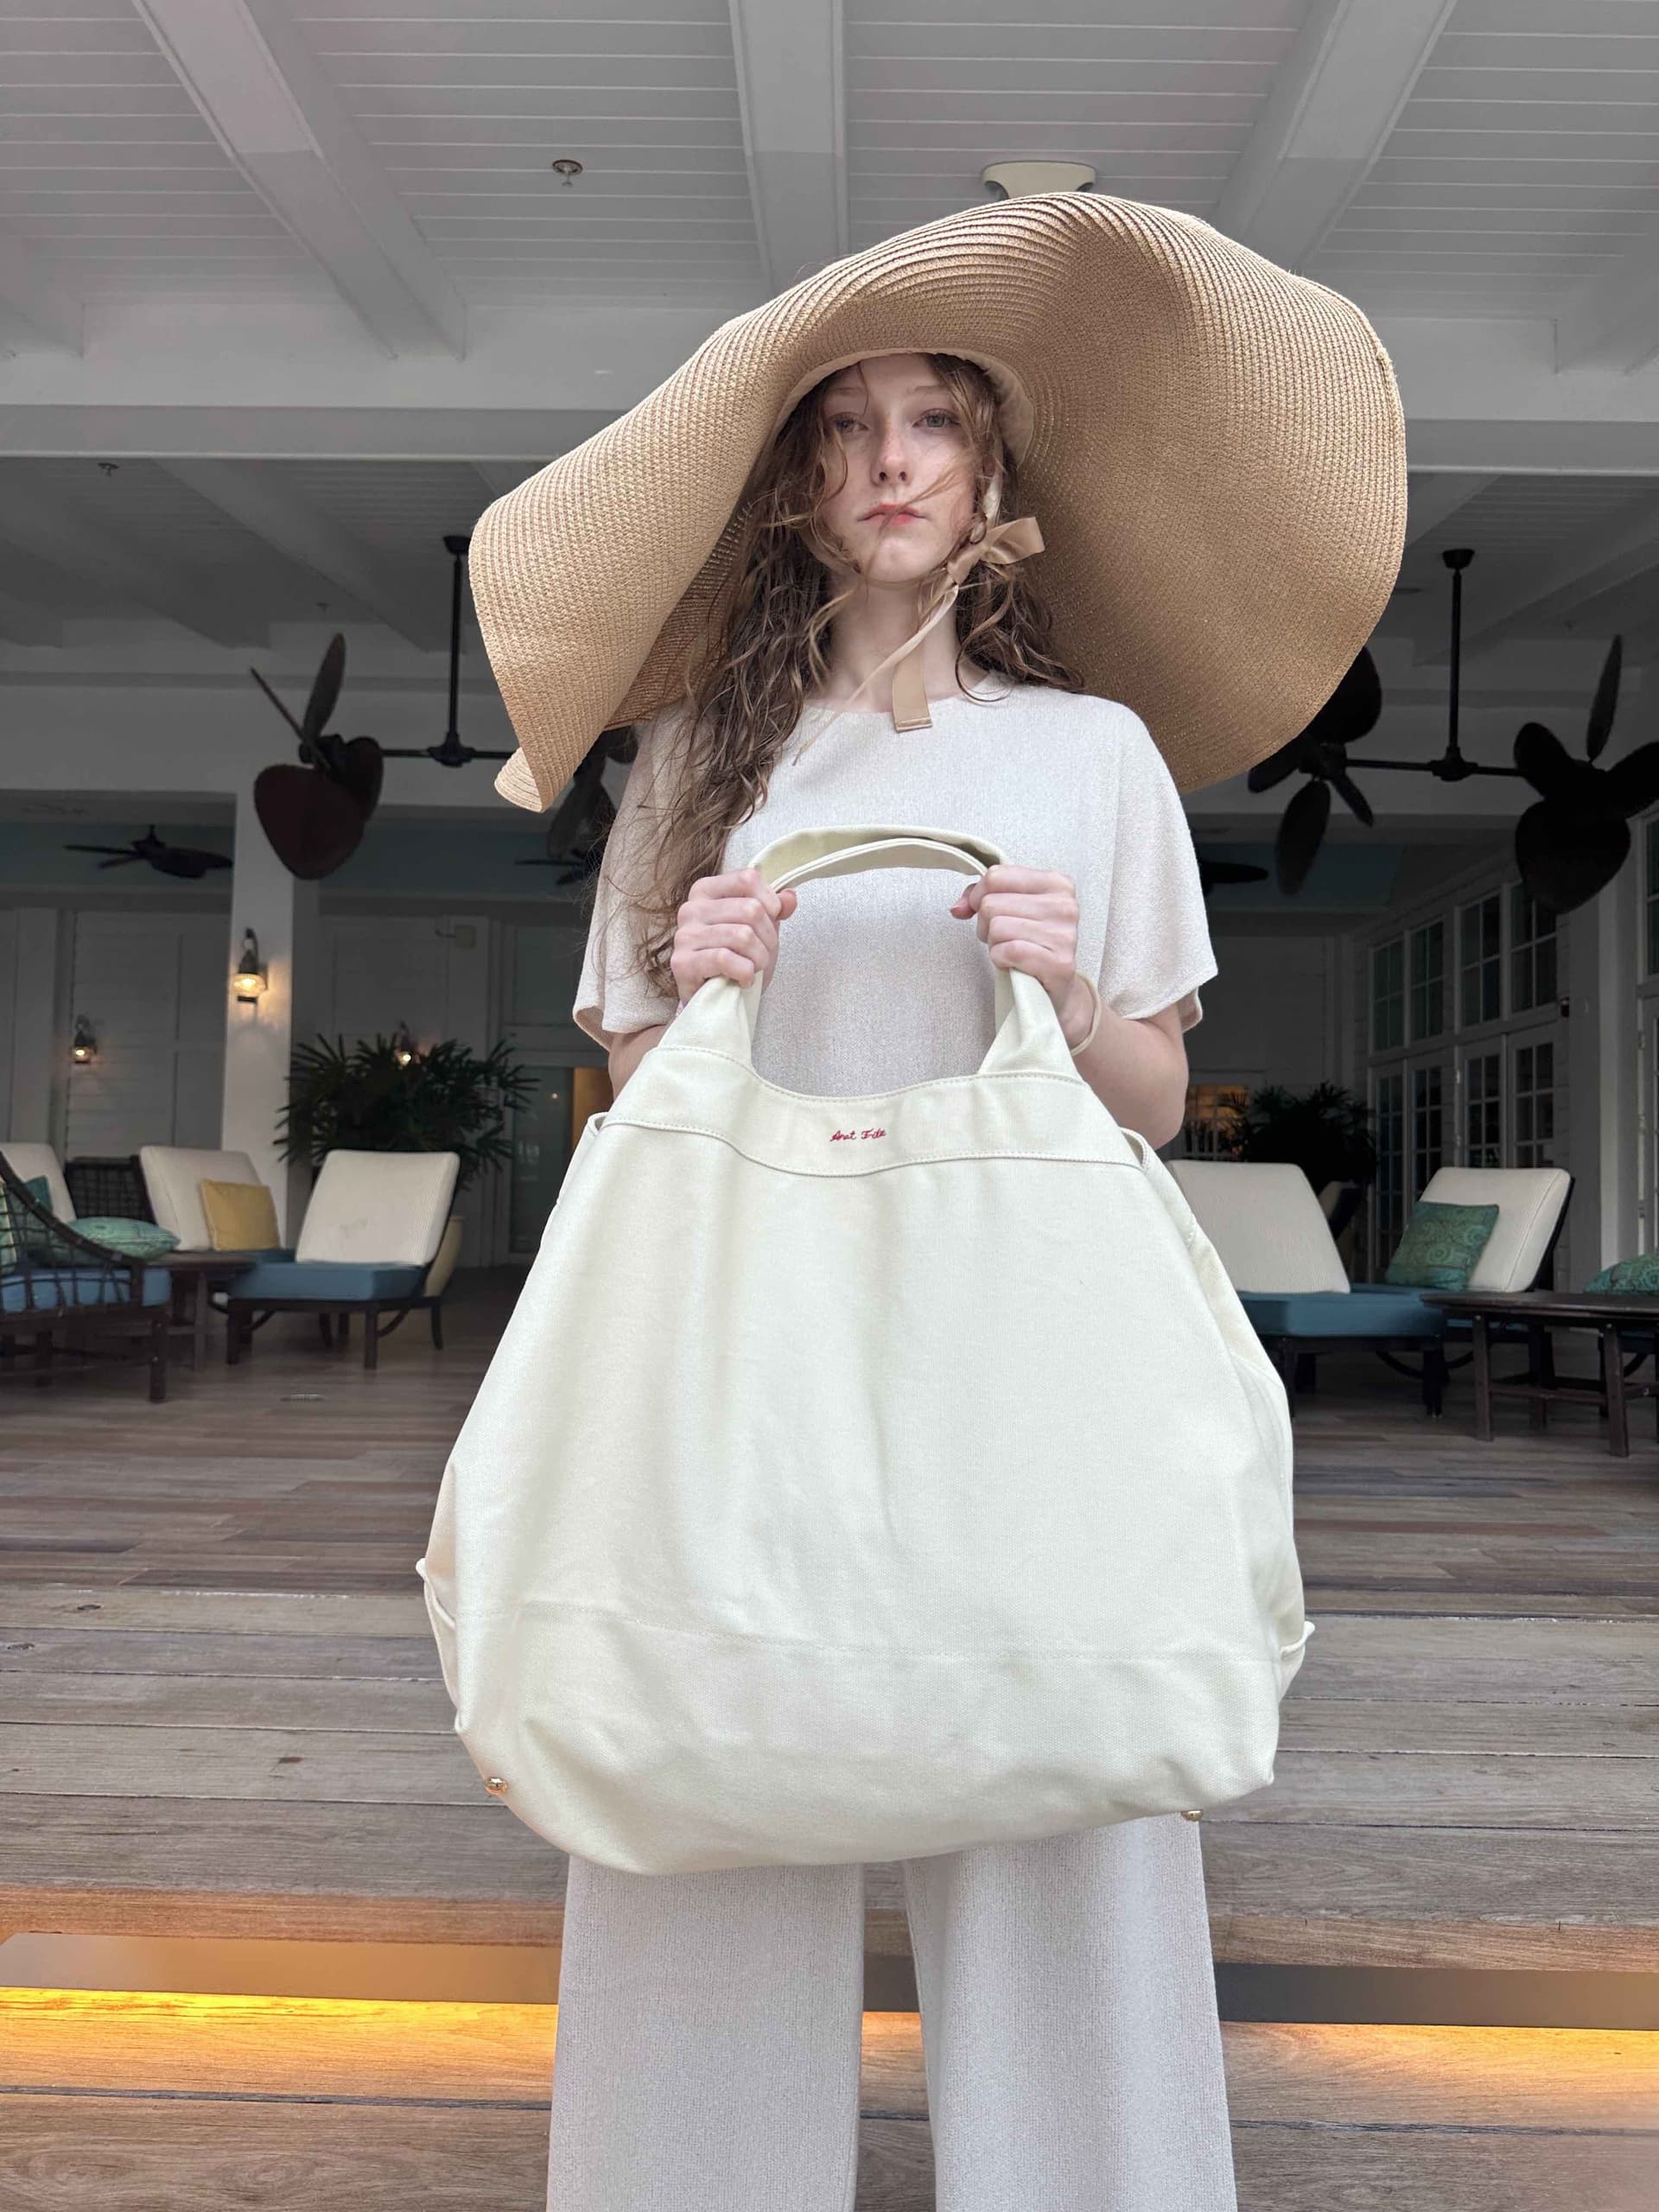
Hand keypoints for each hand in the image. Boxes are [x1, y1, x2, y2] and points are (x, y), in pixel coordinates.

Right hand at [670, 866, 797, 1000]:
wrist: (717, 1000)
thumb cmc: (736, 960)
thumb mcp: (761, 929)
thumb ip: (774, 909)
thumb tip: (790, 897)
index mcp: (706, 890)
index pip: (748, 879)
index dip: (771, 903)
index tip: (770, 923)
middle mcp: (691, 908)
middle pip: (750, 909)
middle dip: (768, 937)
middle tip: (762, 954)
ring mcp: (684, 935)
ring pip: (742, 935)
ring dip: (759, 958)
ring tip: (753, 968)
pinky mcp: (682, 962)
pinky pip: (724, 958)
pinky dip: (744, 972)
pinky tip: (743, 979)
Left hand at [949, 863, 1094, 1044]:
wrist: (1053, 988)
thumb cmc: (1030, 944)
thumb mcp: (1009, 909)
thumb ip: (980, 896)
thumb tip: (958, 908)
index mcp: (1056, 883)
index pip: (997, 876)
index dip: (979, 897)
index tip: (988, 914)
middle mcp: (1065, 905)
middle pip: (992, 903)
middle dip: (987, 925)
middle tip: (1004, 939)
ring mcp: (1065, 934)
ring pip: (997, 926)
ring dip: (995, 944)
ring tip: (1011, 952)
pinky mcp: (1059, 963)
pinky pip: (1009, 950)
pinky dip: (1002, 959)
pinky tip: (1014, 964)